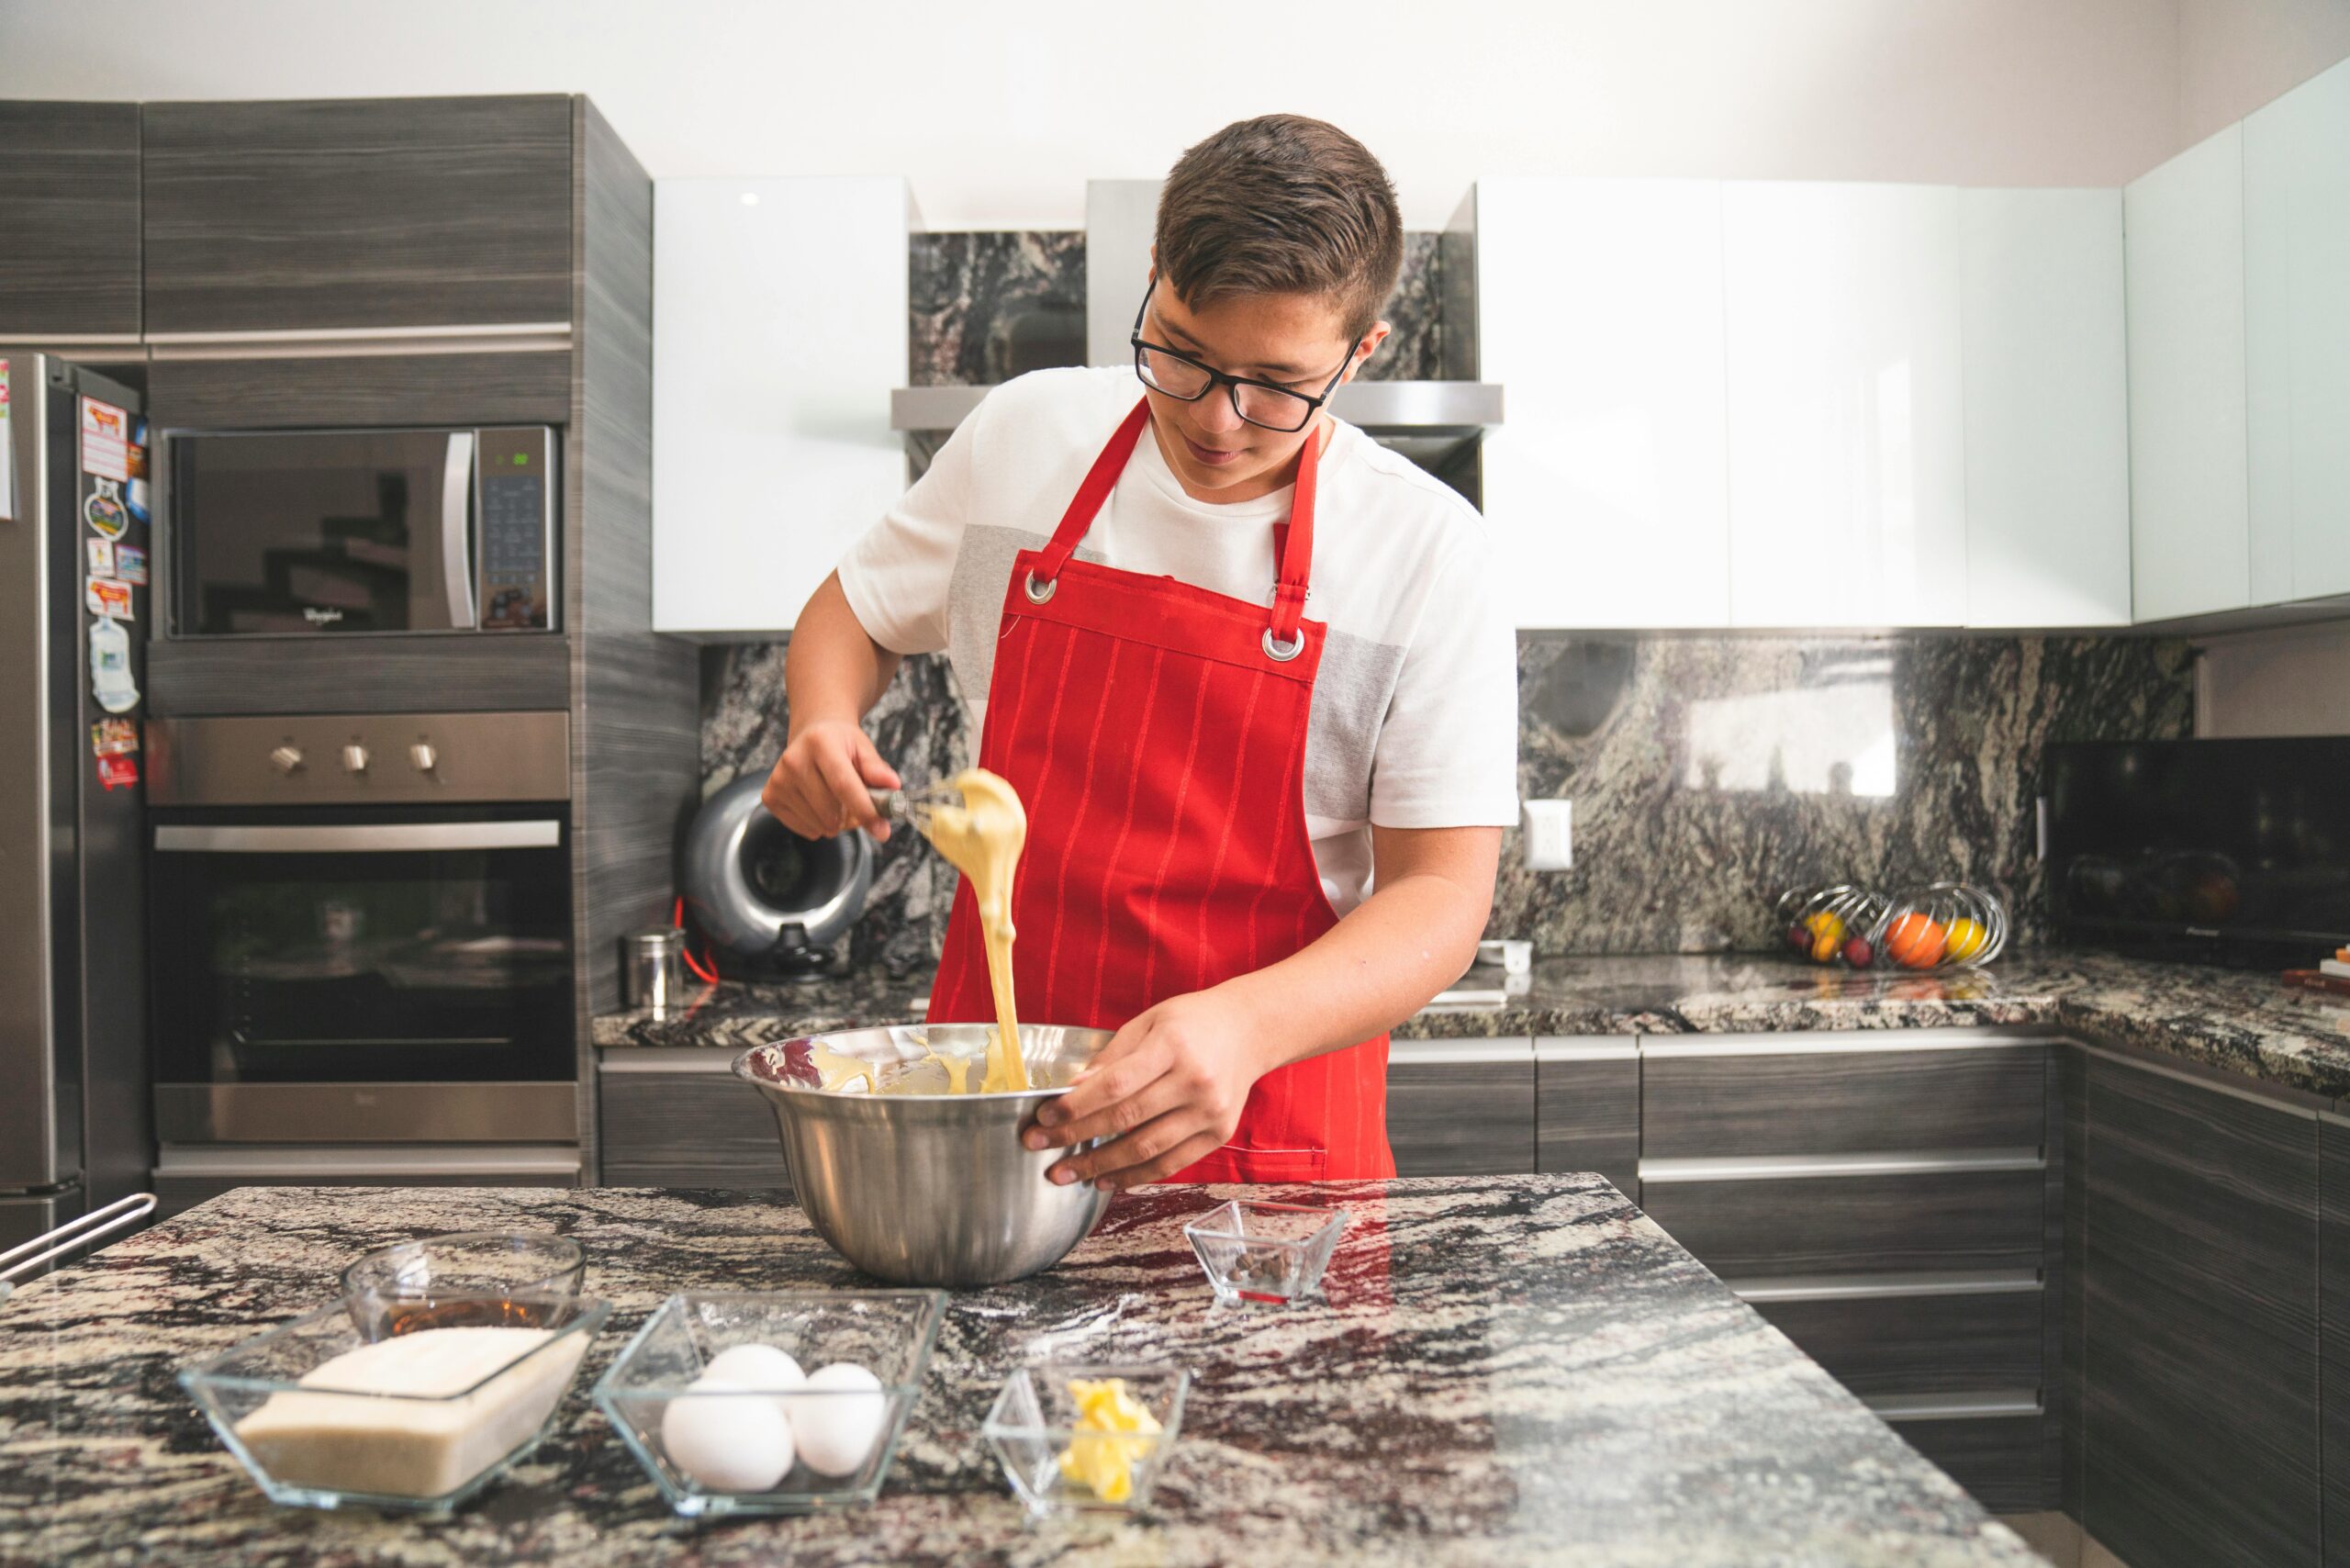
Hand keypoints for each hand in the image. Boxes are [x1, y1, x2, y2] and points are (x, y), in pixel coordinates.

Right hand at [760, 719, 900, 840]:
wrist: (813, 734)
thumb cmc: (842, 745)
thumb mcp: (863, 749)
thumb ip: (877, 769)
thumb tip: (893, 787)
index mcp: (820, 743)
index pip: (843, 784)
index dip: (864, 810)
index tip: (882, 831)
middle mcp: (794, 760)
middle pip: (831, 812)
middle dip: (852, 817)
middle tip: (856, 803)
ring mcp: (778, 780)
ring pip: (820, 825)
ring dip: (836, 822)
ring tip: (836, 800)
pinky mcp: (770, 797)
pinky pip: (806, 830)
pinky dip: (819, 825)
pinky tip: (819, 804)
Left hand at [1024, 990, 1267, 1190]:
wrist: (1249, 1031)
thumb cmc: (1192, 1022)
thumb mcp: (1149, 1022)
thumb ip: (1112, 1057)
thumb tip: (1073, 1090)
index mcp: (1173, 1045)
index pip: (1115, 1084)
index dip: (1076, 1105)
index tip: (1044, 1117)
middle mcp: (1195, 1080)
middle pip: (1125, 1119)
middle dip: (1076, 1137)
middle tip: (1040, 1146)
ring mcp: (1209, 1111)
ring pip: (1146, 1149)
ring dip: (1101, 1166)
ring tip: (1066, 1174)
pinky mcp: (1219, 1133)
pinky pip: (1171, 1164)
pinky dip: (1136, 1176)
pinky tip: (1107, 1180)